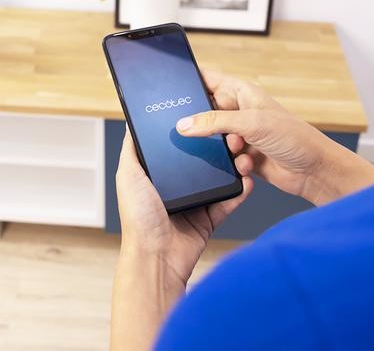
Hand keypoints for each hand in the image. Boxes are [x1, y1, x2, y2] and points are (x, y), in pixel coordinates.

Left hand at [116, 131, 251, 284]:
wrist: (156, 256)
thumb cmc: (138, 218)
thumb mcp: (127, 176)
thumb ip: (132, 150)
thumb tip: (133, 124)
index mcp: (156, 176)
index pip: (177, 148)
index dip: (189, 133)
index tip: (203, 117)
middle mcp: (175, 187)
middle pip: (200, 161)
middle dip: (215, 148)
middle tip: (228, 135)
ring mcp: (193, 202)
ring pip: (218, 179)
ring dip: (231, 166)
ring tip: (240, 153)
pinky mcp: (208, 219)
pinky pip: (228, 201)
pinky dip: (239, 191)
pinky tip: (246, 178)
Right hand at [176, 70, 373, 205]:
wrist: (315, 171)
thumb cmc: (295, 138)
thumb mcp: (251, 123)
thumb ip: (214, 122)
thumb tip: (184, 124)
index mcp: (241, 92)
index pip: (208, 79)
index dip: (190, 81)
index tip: (172, 90)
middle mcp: (239, 110)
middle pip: (205, 111)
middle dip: (201, 123)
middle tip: (197, 131)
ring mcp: (240, 133)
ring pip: (211, 138)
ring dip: (219, 147)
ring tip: (236, 148)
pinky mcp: (242, 155)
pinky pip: (223, 157)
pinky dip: (231, 162)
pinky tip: (247, 163)